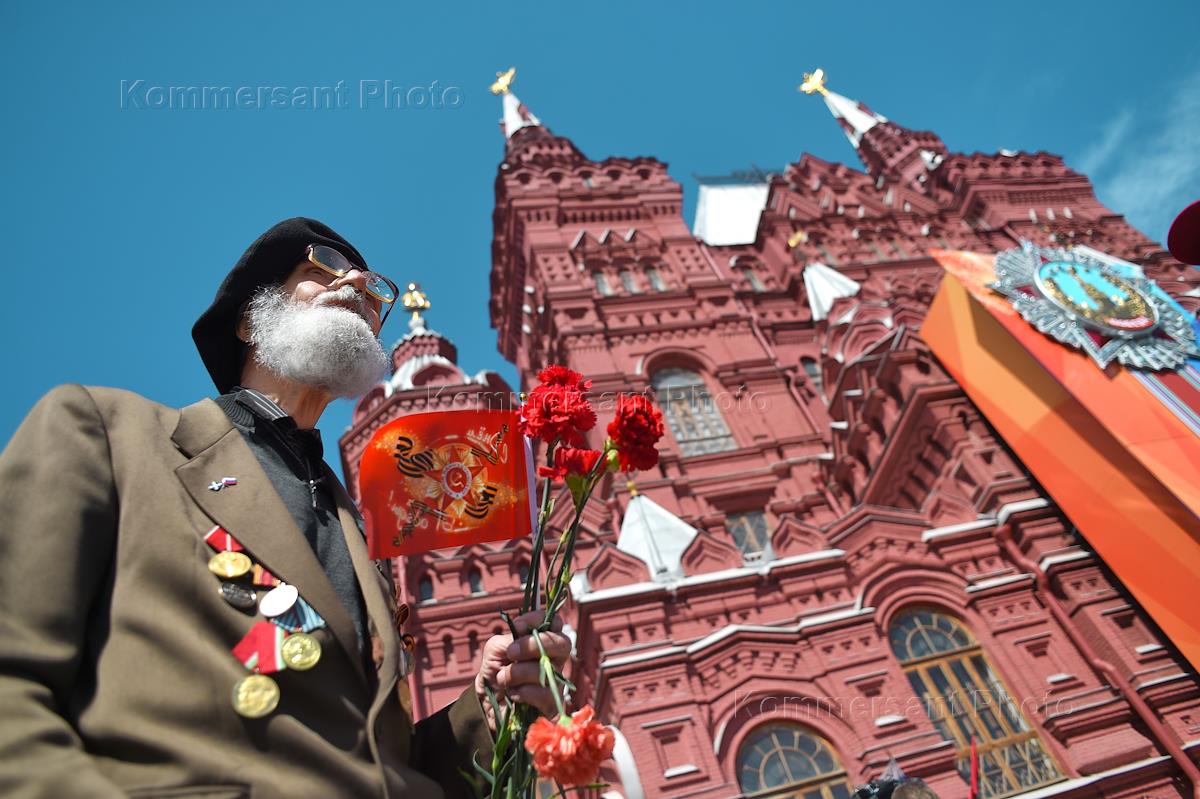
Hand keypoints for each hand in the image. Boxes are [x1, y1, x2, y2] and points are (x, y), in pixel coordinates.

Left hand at [474, 610, 571, 731]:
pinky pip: (544, 693)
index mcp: (543, 641)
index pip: (554, 621)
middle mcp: (555, 659)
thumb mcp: (496, 649)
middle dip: (533, 646)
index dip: (537, 620)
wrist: (487, 705)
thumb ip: (510, 638)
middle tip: (511, 652)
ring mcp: (557, 682)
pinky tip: (513, 694)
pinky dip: (523, 692)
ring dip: (518, 673)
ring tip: (502, 678)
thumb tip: (521, 631)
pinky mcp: (553, 703)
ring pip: (547, 670)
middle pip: (562, 644)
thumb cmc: (495, 672)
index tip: (517, 626)